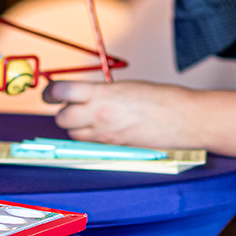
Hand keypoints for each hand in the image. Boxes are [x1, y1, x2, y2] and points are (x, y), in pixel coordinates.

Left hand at [43, 79, 197, 148]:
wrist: (184, 119)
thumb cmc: (162, 99)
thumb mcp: (126, 87)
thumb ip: (100, 92)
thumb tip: (83, 95)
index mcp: (102, 94)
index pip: (61, 92)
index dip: (51, 92)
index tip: (50, 92)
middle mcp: (99, 115)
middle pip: (61, 118)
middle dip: (63, 112)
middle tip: (73, 106)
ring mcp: (106, 135)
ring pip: (73, 134)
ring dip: (76, 126)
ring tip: (92, 118)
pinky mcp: (114, 148)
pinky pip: (90, 144)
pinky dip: (90, 137)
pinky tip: (104, 129)